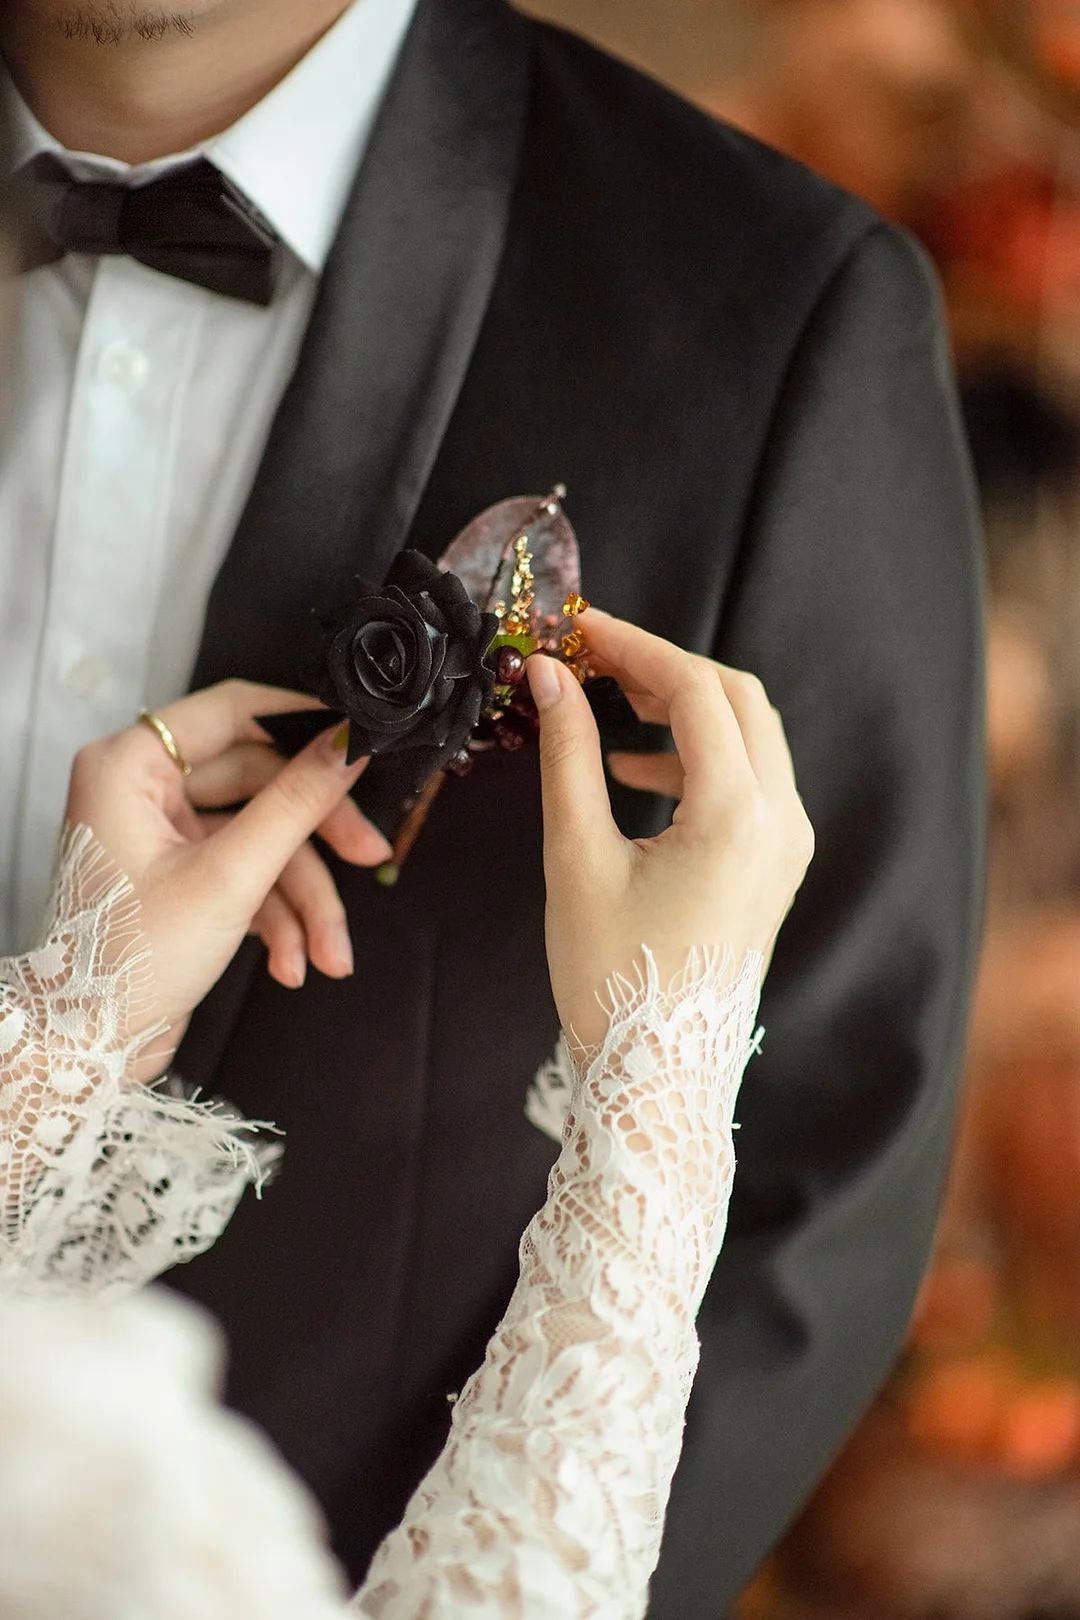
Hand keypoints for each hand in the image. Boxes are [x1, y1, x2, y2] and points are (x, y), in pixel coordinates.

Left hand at [64, 681, 383, 1062]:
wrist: (89, 1049)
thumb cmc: (128, 962)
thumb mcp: (229, 877)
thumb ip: (296, 803)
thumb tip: (347, 744)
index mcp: (129, 766)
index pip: (232, 710)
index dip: (301, 721)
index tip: (356, 736)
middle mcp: (142, 789)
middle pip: (259, 784)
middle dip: (315, 842)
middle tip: (370, 856)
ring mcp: (163, 834)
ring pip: (262, 838)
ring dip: (303, 899)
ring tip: (331, 952)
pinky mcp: (181, 874)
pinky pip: (247, 874)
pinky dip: (276, 917)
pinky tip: (293, 963)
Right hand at [527, 610, 813, 1048]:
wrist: (659, 1075)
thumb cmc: (612, 978)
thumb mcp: (577, 859)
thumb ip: (567, 756)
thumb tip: (549, 678)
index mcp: (737, 817)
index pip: (696, 691)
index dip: (635, 647)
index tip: (580, 629)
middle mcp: (781, 821)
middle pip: (736, 698)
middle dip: (664, 669)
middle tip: (595, 659)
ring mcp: (788, 845)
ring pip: (749, 734)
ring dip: (684, 708)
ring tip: (608, 706)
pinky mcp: (777, 865)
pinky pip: (750, 779)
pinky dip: (697, 756)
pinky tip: (636, 772)